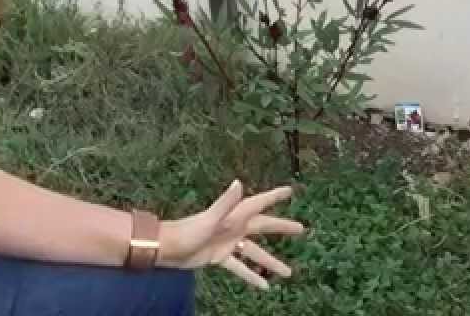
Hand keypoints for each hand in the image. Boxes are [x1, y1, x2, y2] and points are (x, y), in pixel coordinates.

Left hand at [155, 180, 303, 288]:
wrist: (168, 248)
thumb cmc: (188, 231)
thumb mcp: (210, 218)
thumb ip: (225, 203)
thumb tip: (238, 183)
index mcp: (234, 216)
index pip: (259, 203)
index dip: (274, 196)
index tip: (290, 190)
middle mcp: (233, 227)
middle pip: (263, 226)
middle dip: (281, 227)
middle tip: (301, 229)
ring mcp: (227, 243)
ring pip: (255, 252)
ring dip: (271, 261)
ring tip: (289, 273)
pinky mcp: (220, 257)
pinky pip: (240, 267)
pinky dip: (252, 276)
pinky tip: (265, 286)